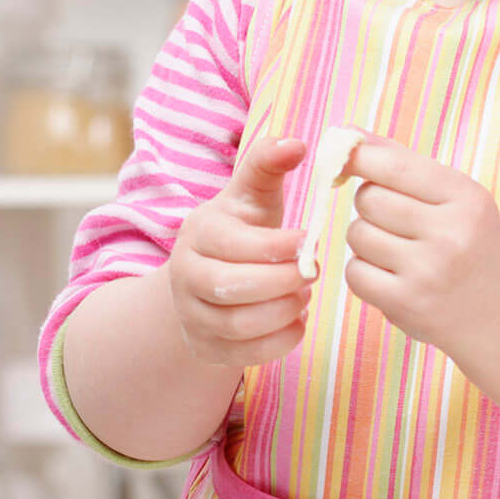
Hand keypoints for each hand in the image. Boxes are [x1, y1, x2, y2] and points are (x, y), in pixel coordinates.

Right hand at [162, 137, 311, 368]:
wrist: (208, 279)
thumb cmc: (242, 230)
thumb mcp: (251, 196)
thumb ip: (267, 166)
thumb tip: (296, 142)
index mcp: (198, 232)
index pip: (233, 244)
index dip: (277, 246)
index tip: (310, 241)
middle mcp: (186, 275)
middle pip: (232, 287)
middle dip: (282, 282)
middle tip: (313, 273)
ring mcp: (191, 314)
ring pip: (238, 324)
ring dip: (283, 312)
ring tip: (305, 296)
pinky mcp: (206, 347)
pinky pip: (244, 355)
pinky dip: (280, 341)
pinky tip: (297, 320)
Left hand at [340, 136, 499, 357]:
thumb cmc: (471, 244)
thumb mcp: (456, 199)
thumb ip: (403, 163)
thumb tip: (345, 131)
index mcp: (466, 198)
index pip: (392, 164)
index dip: (358, 158)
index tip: (345, 159)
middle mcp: (450, 233)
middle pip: (369, 199)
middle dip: (371, 206)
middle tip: (395, 221)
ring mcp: (428, 271)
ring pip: (357, 234)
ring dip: (366, 240)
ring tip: (399, 252)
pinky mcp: (406, 303)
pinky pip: (355, 272)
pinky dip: (365, 273)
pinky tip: (393, 277)